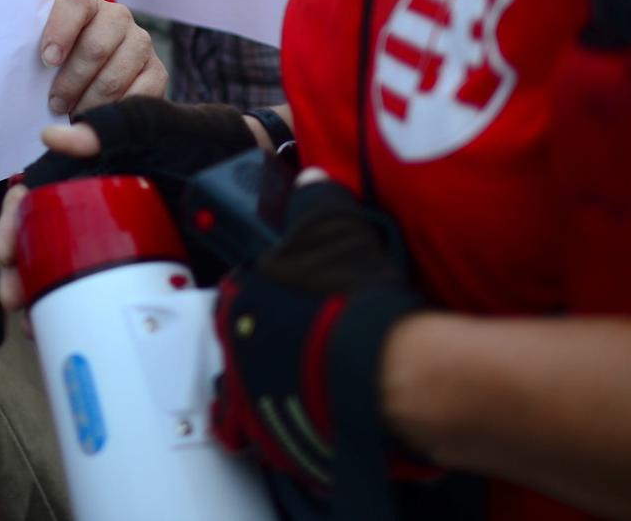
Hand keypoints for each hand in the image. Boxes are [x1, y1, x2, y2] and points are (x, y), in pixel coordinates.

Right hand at [0, 97, 259, 315]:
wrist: (258, 174)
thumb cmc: (202, 137)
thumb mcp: (158, 122)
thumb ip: (115, 122)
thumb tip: (53, 137)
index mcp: (87, 173)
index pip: (36, 197)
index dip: (13, 222)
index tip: (6, 249)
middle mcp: (97, 211)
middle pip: (43, 241)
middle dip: (19, 270)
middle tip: (12, 293)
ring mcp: (121, 246)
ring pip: (69, 273)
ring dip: (43, 297)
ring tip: (32, 321)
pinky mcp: (148, 275)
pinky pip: (109, 298)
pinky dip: (84, 315)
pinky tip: (70, 330)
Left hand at [39, 0, 163, 115]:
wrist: (97, 77)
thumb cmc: (60, 64)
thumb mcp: (48, 54)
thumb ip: (44, 56)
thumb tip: (32, 82)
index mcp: (85, 4)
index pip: (74, 6)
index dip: (60, 32)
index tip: (48, 61)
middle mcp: (117, 16)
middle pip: (95, 48)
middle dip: (71, 82)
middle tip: (55, 104)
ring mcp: (141, 42)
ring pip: (114, 77)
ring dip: (89, 102)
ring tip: (73, 115)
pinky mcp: (158, 71)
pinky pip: (139, 96)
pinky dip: (114, 112)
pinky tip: (99, 120)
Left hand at [211, 175, 430, 499]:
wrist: (392, 374)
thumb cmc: (355, 302)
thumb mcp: (332, 230)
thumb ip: (314, 201)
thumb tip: (309, 181)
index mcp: (237, 309)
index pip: (238, 295)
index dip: (265, 290)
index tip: (289, 291)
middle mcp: (239, 363)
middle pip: (249, 344)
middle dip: (273, 336)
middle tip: (310, 328)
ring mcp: (263, 410)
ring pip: (264, 391)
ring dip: (287, 379)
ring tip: (324, 368)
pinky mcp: (296, 449)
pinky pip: (295, 430)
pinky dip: (310, 418)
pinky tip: (337, 403)